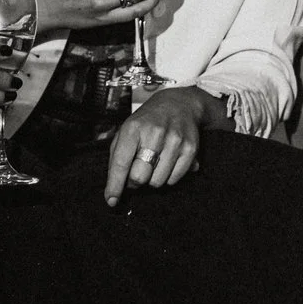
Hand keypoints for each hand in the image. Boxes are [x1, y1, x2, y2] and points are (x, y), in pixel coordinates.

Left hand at [104, 88, 205, 203]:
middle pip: (139, 177)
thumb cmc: (147, 122)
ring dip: (152, 178)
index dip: (115, 185)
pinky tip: (167, 162)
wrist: (179, 103)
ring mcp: (174, 140)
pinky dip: (168, 176)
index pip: (121, 163)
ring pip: (157, 181)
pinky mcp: (190, 148)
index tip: (111, 200)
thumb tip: (115, 191)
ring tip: (154, 163)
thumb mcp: (126, 131)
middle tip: (137, 171)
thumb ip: (117, 158)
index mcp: (133, 128)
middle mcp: (155, 133)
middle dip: (135, 181)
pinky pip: (174, 179)